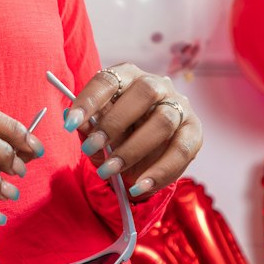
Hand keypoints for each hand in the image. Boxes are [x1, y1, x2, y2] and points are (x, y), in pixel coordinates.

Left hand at [64, 64, 201, 198]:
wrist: (142, 156)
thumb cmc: (116, 135)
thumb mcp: (97, 132)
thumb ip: (87, 126)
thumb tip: (74, 120)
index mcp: (127, 77)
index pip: (109, 79)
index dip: (89, 100)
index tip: (70, 123)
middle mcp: (157, 86)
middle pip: (144, 92)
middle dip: (114, 122)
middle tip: (90, 148)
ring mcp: (180, 107)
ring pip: (163, 122)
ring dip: (133, 150)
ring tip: (110, 171)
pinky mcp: (194, 132)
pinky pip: (181, 151)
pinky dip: (159, 172)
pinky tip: (138, 186)